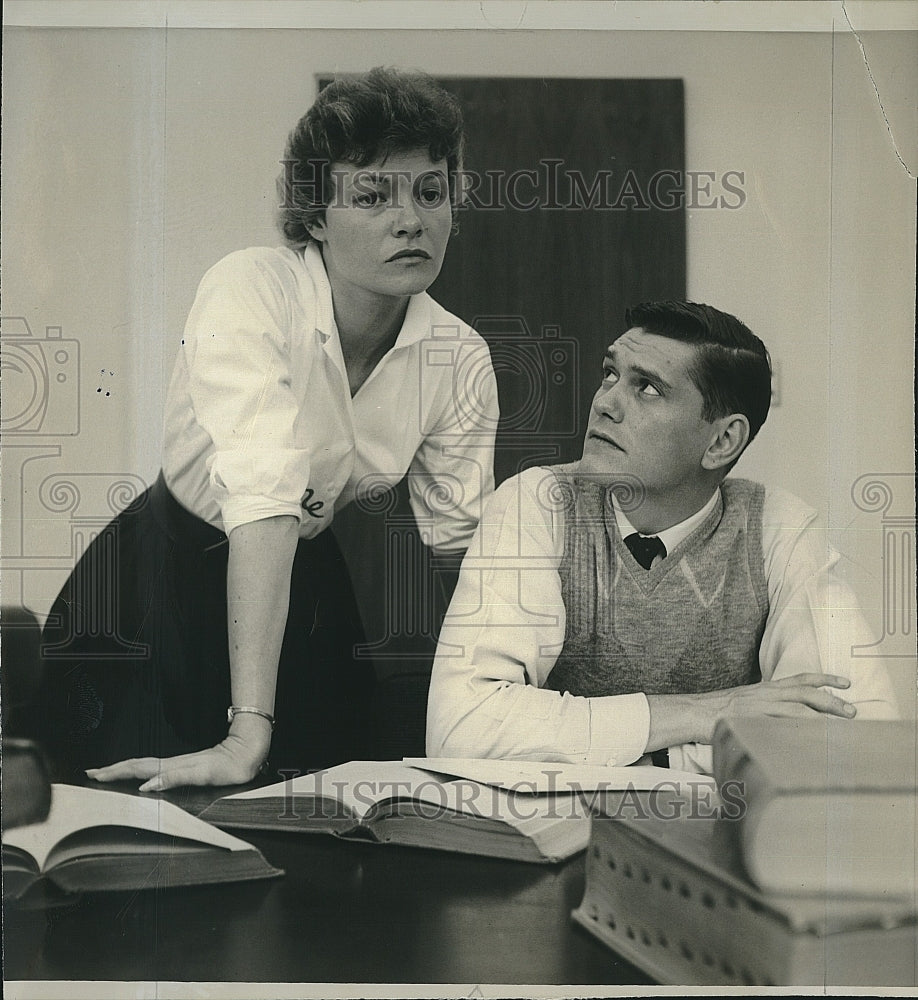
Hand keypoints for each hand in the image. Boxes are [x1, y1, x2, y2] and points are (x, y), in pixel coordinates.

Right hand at [86, 718, 271, 791]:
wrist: (247, 753)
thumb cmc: (229, 766)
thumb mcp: (202, 774)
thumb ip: (175, 777)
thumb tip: (147, 785)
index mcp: (172, 766)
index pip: (137, 768)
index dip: (115, 772)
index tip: (95, 774)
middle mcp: (172, 764)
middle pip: (137, 765)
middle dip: (113, 770)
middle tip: (92, 773)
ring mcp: (179, 764)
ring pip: (145, 766)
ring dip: (124, 770)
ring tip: (109, 773)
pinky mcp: (186, 767)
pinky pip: (156, 770)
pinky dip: (141, 772)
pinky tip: (141, 777)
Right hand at [701, 672, 855, 740]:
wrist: (692, 713)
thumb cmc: (716, 711)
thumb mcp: (745, 703)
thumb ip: (765, 708)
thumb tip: (783, 720)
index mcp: (766, 688)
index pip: (800, 679)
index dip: (825, 678)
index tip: (846, 682)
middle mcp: (765, 693)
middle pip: (805, 692)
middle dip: (832, 701)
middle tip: (853, 711)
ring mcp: (758, 706)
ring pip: (797, 708)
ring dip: (821, 716)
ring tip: (841, 727)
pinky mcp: (751, 719)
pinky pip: (779, 724)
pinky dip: (797, 731)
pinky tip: (812, 739)